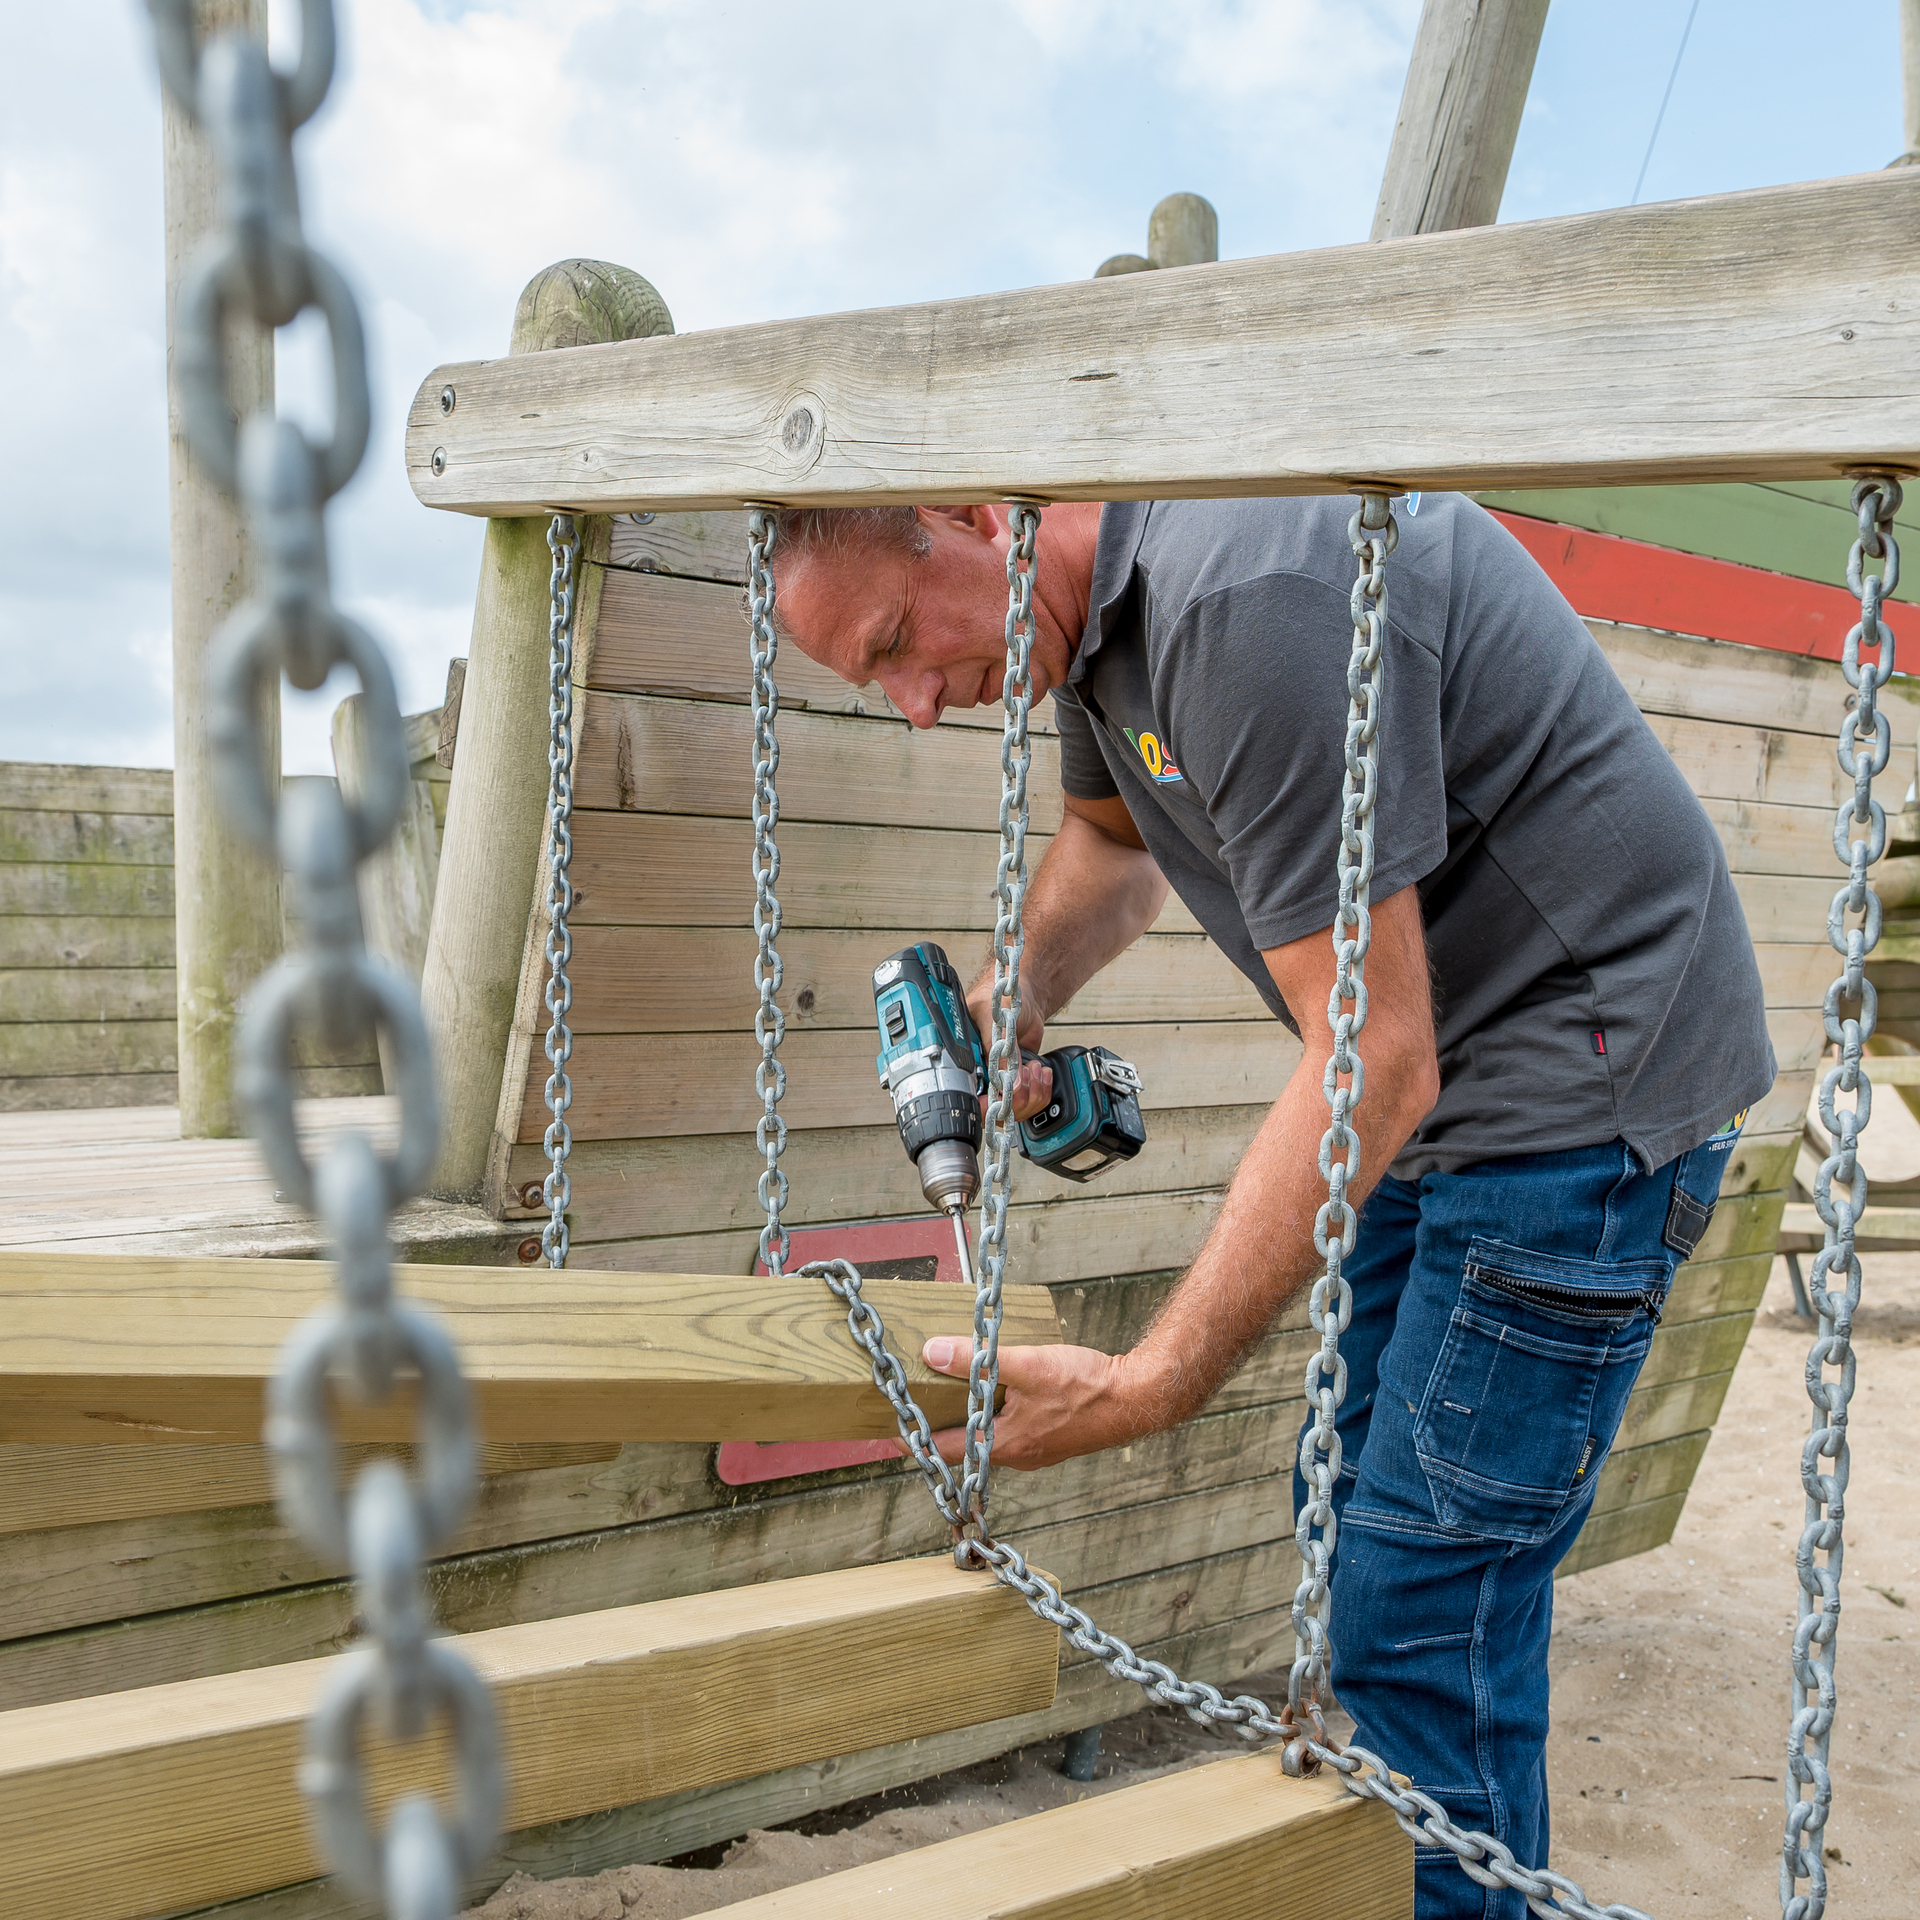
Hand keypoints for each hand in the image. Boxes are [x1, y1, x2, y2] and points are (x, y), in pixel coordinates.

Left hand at [919, 1338, 1151, 1469]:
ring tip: (954, 1393)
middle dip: (943, 1426)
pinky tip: (1002, 1391)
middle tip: (920, 1403)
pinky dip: (998, 1414)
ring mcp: (1037, 1449)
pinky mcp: (1052, 1438)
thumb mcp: (1027, 1364)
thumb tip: (932, 1352)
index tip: (893, 1431)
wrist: (1136, 1398)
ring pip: (991, 1437)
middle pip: (967, 1445)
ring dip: (973, 1418)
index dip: (918, 1440)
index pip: (947, 1451)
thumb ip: (978, 1359)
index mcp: (1006, 1444)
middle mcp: (1018, 1454)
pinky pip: (1013, 1430)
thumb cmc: (1086, 1387)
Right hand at [965, 977, 1052, 1120]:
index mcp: (966, 1061)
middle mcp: (983, 1074)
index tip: (997, 1101)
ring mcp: (1003, 1079)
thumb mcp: (992, 1018)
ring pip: (1016, 1108)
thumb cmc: (1001, 998)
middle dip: (1014, 1098)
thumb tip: (1005, 1077)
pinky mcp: (1021, 1079)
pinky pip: (1032, 1100)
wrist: (1026, 998)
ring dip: (1031, 1092)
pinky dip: (1041, 1090)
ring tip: (1033, 1068)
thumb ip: (995, 1048)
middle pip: (995, 1109)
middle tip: (1023, 1075)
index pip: (970, 1097)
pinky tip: (1041, 1072)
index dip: (984, 1104)